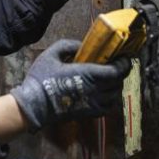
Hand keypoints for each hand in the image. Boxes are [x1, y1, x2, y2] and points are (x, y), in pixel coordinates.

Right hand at [10, 39, 131, 131]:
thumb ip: (68, 45)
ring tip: (111, 77)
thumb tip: (81, 45)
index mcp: (88, 74)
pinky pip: (108, 107)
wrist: (33, 106)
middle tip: (119, 63)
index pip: (116, 71)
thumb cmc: (41, 79)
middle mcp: (95, 90)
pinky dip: (110, 99)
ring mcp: (93, 104)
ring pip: (115, 95)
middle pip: (118, 82)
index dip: (124, 63)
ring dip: (116, 85)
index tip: (125, 56)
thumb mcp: (51, 54)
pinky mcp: (89, 114)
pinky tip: (104, 92)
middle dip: (122, 71)